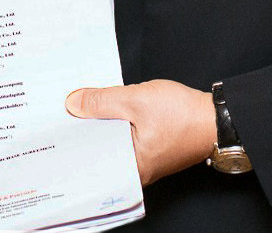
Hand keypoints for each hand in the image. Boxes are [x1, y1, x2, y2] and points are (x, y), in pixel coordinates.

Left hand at [64, 80, 216, 184]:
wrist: (217, 118)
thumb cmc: (184, 115)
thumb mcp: (136, 100)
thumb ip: (102, 101)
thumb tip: (74, 103)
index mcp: (131, 167)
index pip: (91, 157)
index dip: (72, 139)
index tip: (54, 126)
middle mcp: (136, 171)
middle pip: (99, 150)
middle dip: (83, 130)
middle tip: (63, 113)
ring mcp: (144, 161)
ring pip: (111, 142)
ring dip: (99, 126)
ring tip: (79, 109)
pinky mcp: (150, 150)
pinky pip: (123, 138)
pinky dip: (114, 125)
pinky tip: (104, 111)